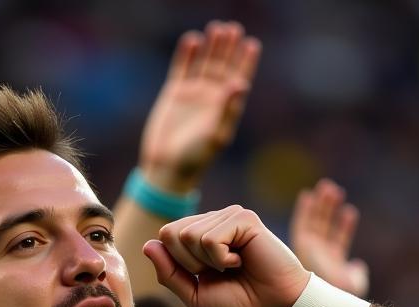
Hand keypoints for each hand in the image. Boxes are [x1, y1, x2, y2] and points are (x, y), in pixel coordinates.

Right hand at [139, 21, 260, 193]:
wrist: (167, 166)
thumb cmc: (195, 157)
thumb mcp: (215, 135)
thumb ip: (227, 109)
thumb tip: (240, 84)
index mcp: (226, 106)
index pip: (239, 77)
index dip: (246, 61)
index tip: (252, 45)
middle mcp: (211, 96)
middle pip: (223, 64)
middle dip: (229, 47)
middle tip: (233, 30)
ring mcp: (193, 92)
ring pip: (205, 62)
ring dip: (211, 46)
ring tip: (216, 29)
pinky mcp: (175, 92)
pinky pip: (182, 67)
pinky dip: (187, 54)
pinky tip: (193, 41)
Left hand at [144, 206, 309, 306]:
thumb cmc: (239, 303)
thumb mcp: (194, 295)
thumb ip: (169, 273)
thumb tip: (148, 245)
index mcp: (199, 237)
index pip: (165, 237)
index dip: (177, 265)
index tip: (204, 277)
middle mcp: (213, 222)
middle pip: (171, 233)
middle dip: (189, 263)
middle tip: (219, 272)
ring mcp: (229, 217)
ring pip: (189, 236)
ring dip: (208, 262)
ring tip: (232, 266)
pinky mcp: (244, 218)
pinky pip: (210, 239)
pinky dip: (222, 259)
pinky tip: (242, 260)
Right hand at [290, 179, 368, 296]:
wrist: (322, 299)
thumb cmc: (340, 297)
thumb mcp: (355, 284)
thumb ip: (358, 273)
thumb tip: (357, 265)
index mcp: (331, 262)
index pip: (337, 239)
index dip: (344, 226)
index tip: (349, 212)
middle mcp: (318, 254)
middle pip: (324, 226)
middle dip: (329, 209)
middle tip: (333, 190)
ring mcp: (309, 250)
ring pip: (314, 222)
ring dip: (320, 204)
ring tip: (327, 186)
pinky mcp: (300, 245)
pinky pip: (301, 223)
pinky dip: (304, 209)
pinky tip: (308, 194)